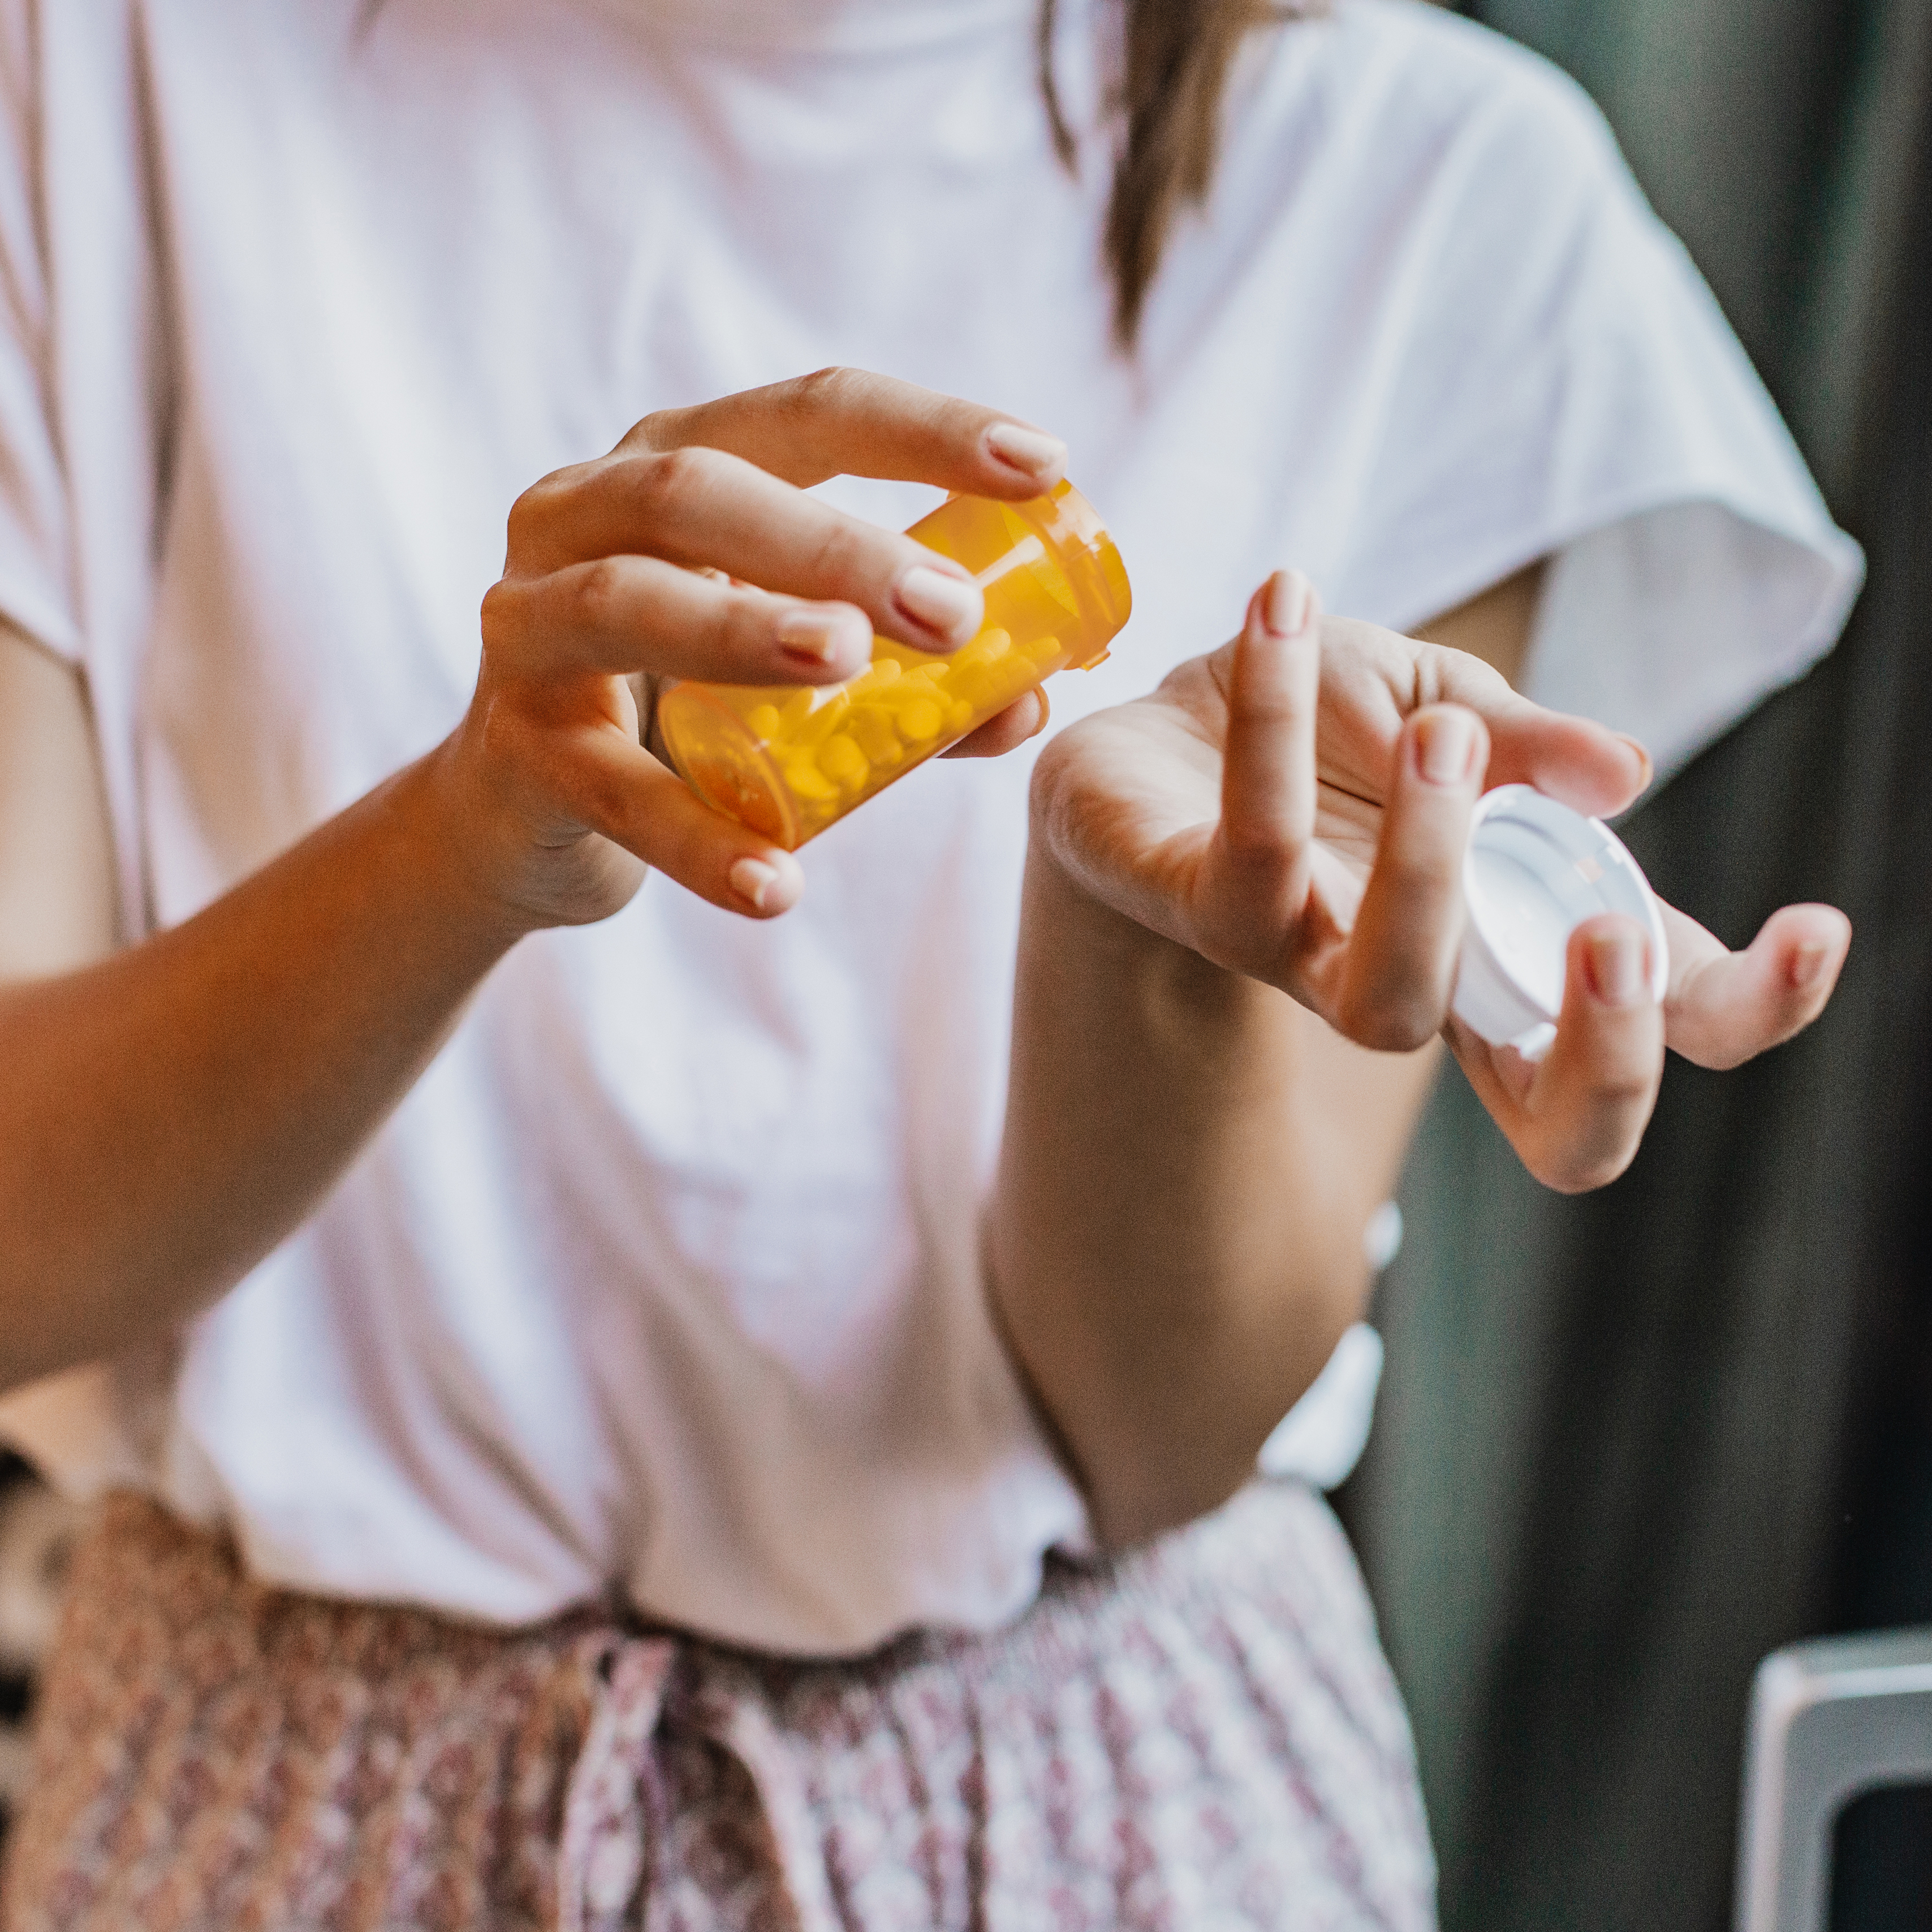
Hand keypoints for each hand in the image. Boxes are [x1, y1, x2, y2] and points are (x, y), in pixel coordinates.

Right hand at [437, 368, 1067, 929]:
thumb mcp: (787, 672)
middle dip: (834, 543)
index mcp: (672, 465)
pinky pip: (612, 791)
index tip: (1042, 463)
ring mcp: (530, 628)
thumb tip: (1036, 700)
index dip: (923, 431)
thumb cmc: (681, 708)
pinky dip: (695, 840)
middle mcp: (581, 515)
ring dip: (741, 629)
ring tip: (847, 664)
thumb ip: (906, 684)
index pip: (805, 416)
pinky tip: (777, 884)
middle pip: (699, 491)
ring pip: (626, 601)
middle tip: (950, 612)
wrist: (528, 817)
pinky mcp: (517, 748)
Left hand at [1030, 571, 1850, 1192]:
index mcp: (1516, 934)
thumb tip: (1620, 776)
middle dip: (1608, 1044)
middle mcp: (1428, 981)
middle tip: (1608, 923)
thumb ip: (1525, 744)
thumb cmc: (1315, 738)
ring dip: (1432, 860)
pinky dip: (1276, 717)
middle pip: (1557, 1123)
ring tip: (1433, 734)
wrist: (1147, 728)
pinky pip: (1255, 855)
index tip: (1815, 926)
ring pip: (1393, 1003)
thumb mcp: (1438, 705)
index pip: (1659, 1020)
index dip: (1748, 1009)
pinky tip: (1284, 607)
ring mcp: (1311, 968)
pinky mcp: (1200, 919)